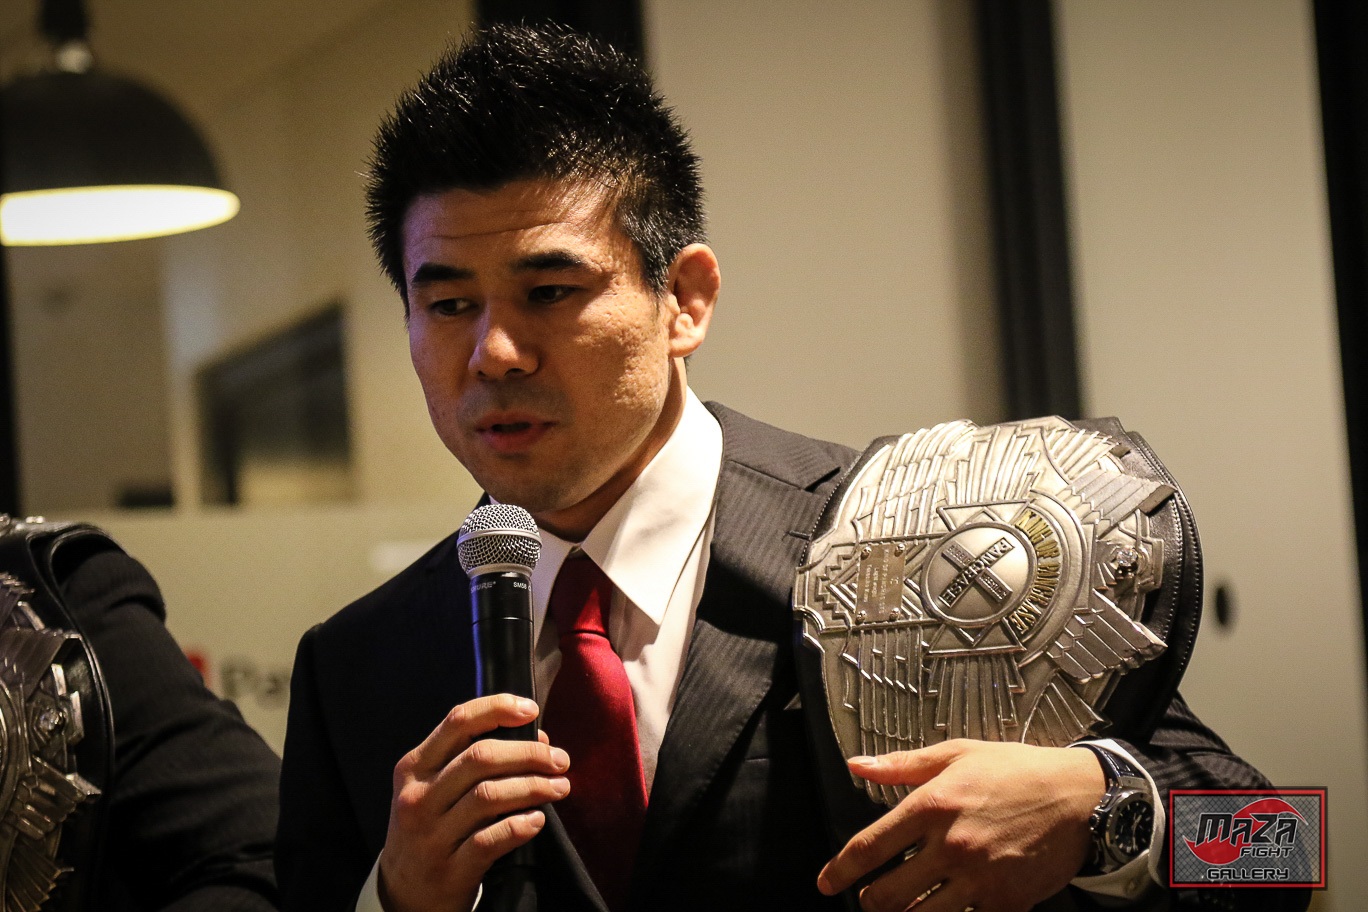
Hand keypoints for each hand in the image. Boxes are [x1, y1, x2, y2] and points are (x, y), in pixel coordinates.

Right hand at [378, 694, 570, 911]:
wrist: (404, 894)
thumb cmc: (430, 828)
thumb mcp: (432, 788)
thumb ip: (470, 760)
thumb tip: (536, 739)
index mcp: (414, 768)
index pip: (457, 722)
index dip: (497, 708)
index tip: (531, 710)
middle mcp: (419, 797)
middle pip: (480, 758)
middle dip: (529, 753)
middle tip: (559, 760)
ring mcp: (430, 835)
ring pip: (489, 796)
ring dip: (533, 787)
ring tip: (559, 787)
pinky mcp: (449, 870)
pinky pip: (489, 841)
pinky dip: (519, 826)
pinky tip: (537, 820)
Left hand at [817, 740, 1104, 911]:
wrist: (1080, 796)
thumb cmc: (1017, 770)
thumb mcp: (956, 754)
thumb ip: (901, 765)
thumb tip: (858, 766)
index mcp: (933, 805)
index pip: (870, 847)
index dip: (840, 870)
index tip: (827, 882)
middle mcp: (951, 844)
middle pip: (888, 894)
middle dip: (871, 901)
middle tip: (870, 899)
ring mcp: (978, 877)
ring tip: (903, 909)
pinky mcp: (1006, 901)